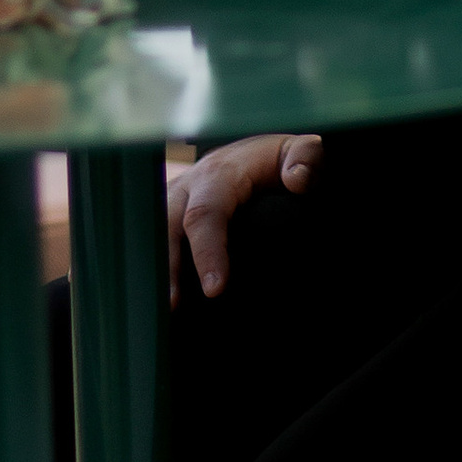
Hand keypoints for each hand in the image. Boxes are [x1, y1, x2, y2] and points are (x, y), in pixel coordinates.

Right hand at [168, 134, 324, 295]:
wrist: (244, 155)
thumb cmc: (272, 160)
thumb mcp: (293, 151)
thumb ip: (305, 157)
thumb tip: (298, 179)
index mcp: (218, 175)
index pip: (205, 214)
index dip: (207, 250)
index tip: (215, 288)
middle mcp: (188, 188)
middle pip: (167, 226)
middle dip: (169, 266)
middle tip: (175, 305)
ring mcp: (174, 203)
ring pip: (155, 235)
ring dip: (159, 270)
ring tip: (167, 310)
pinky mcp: (169, 218)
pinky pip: (157, 241)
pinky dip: (159, 268)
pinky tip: (167, 301)